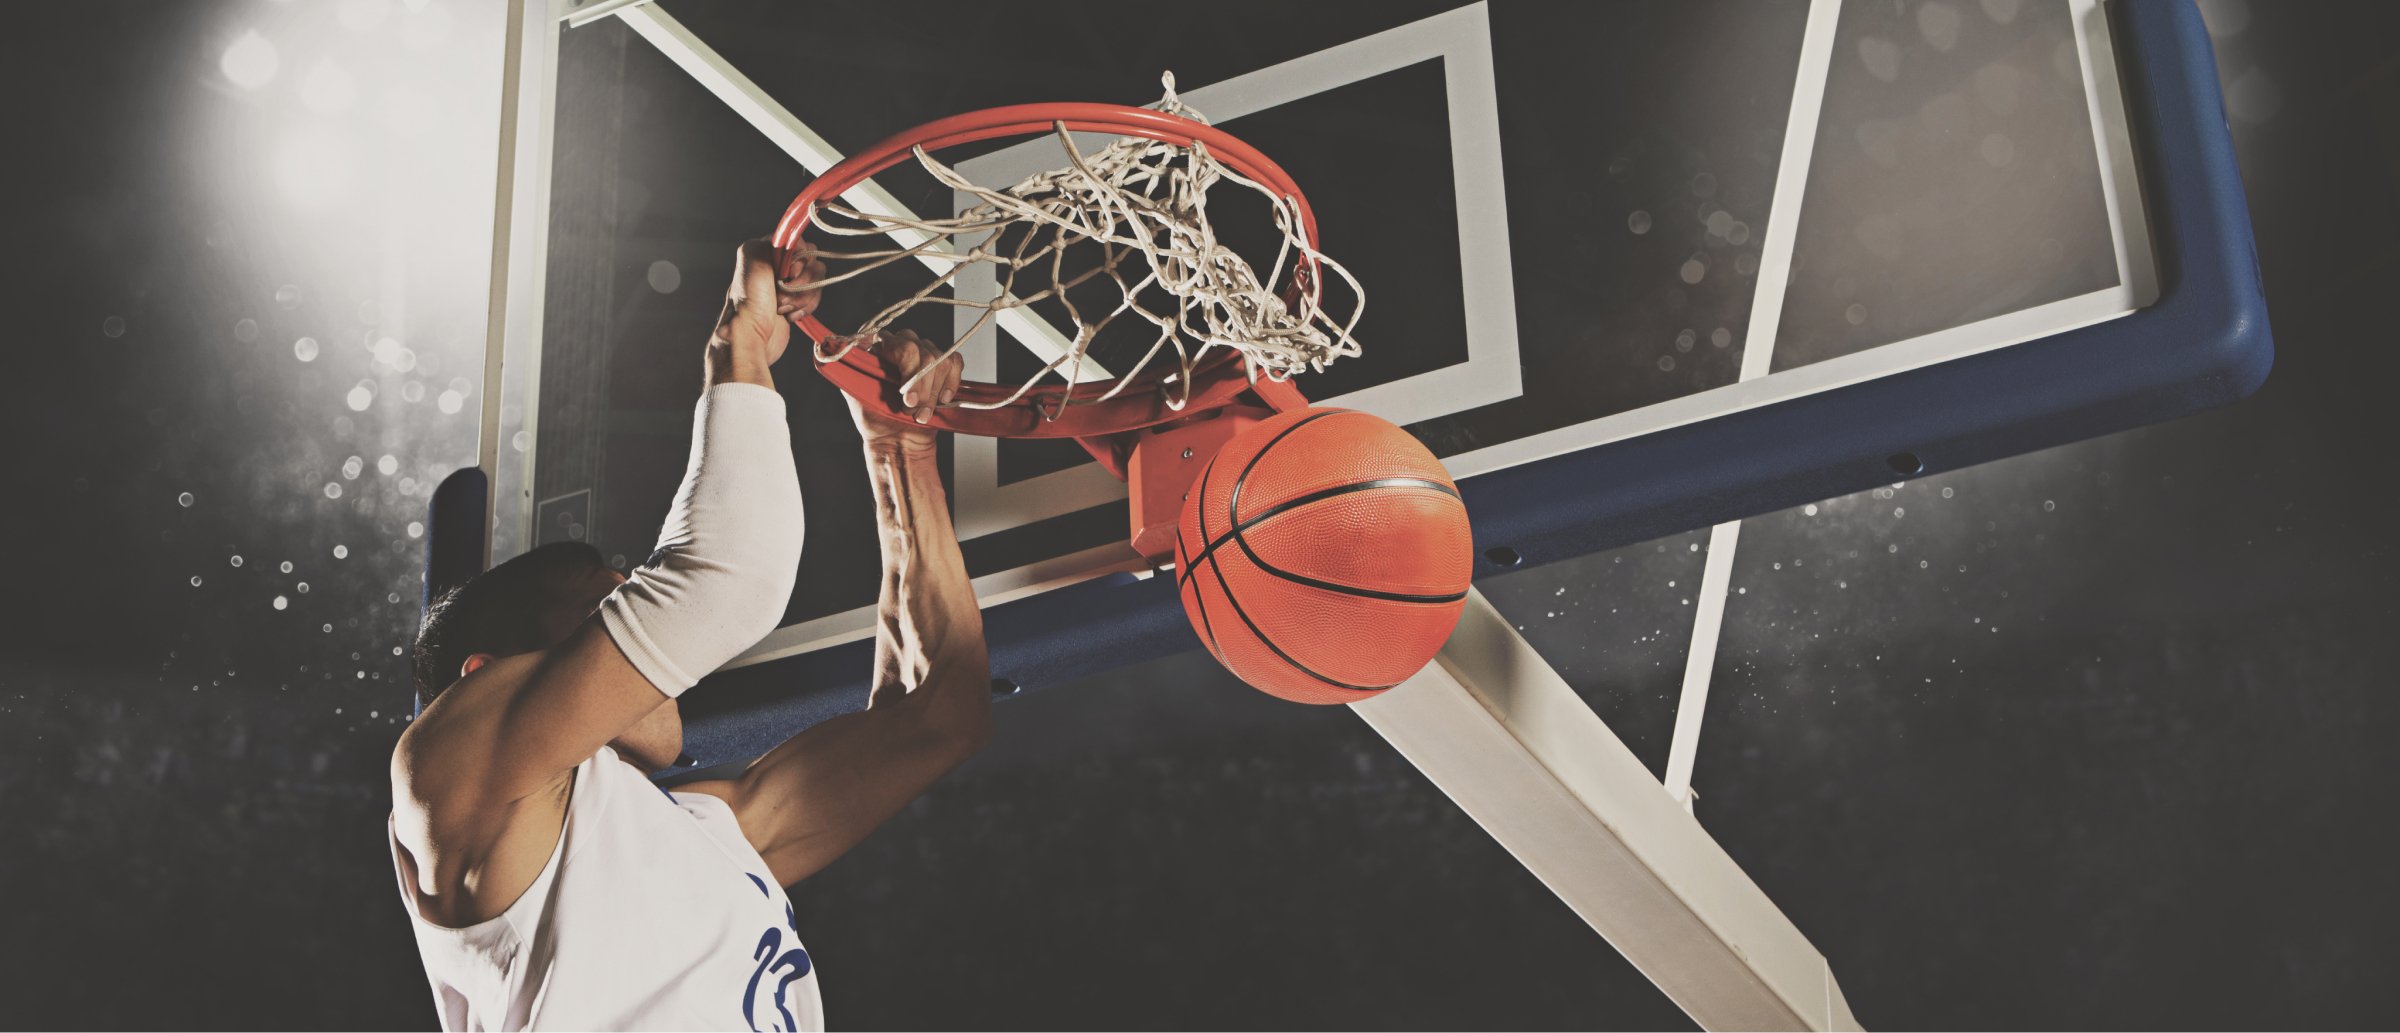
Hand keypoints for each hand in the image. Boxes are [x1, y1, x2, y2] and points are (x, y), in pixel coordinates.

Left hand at [708, 239, 821, 385]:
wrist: (752, 338)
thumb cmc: (749, 301)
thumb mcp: (752, 256)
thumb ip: (772, 240)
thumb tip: (793, 242)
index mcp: (767, 251)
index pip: (801, 243)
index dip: (799, 260)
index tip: (788, 274)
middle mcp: (778, 265)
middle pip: (813, 262)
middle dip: (802, 282)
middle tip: (781, 294)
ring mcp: (789, 284)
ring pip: (818, 280)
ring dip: (803, 297)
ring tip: (783, 307)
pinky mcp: (797, 301)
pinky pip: (816, 296)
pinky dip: (807, 307)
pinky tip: (789, 315)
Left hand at [849, 329, 962, 451]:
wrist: (899, 442)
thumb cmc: (875, 421)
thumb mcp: (854, 394)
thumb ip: (847, 369)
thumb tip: (836, 347)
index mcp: (879, 349)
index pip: (895, 340)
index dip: (905, 366)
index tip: (904, 396)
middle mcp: (902, 348)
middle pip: (921, 349)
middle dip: (920, 383)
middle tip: (911, 407)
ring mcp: (923, 357)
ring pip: (939, 359)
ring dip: (932, 392)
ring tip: (921, 413)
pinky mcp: (942, 368)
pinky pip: (954, 362)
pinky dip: (950, 383)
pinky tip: (941, 400)